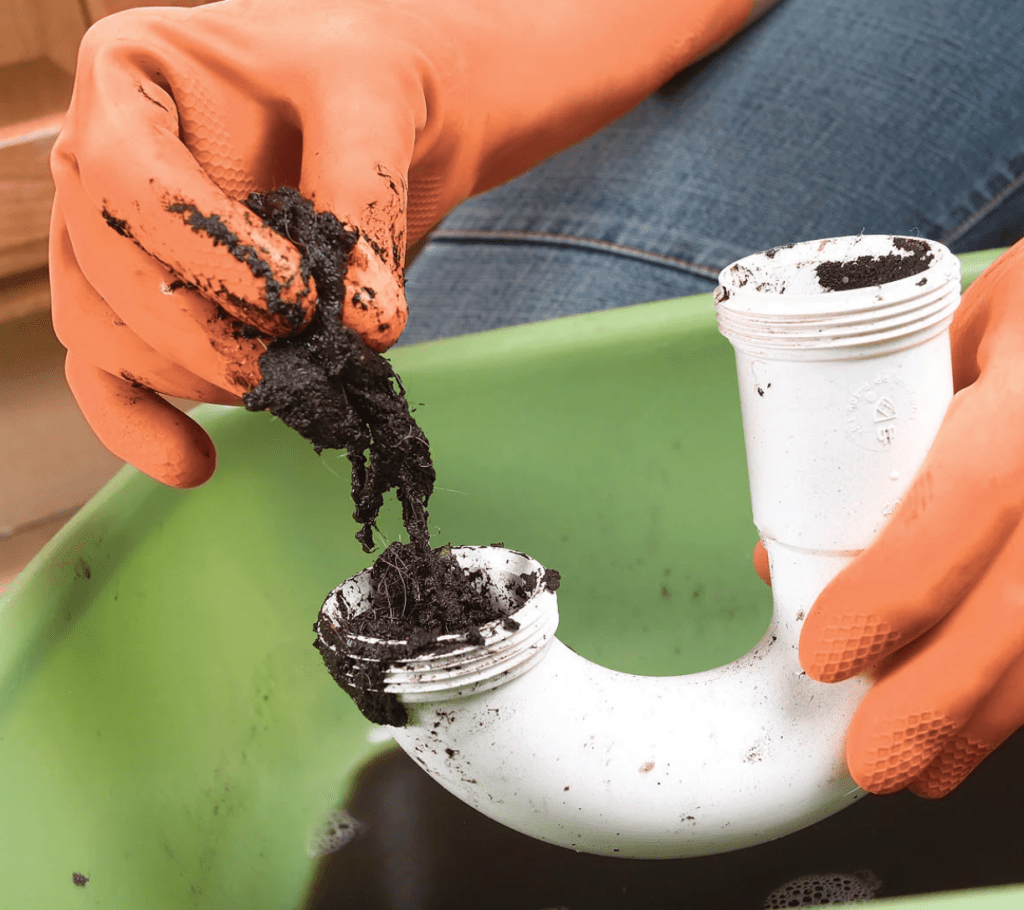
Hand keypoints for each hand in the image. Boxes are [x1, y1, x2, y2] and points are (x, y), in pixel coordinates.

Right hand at [50, 0, 754, 487]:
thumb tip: (364, 328)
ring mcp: (108, 235)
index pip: (135, 185)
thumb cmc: (363, 82)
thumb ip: (362, 209)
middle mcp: (96, 158)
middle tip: (304, 362)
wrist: (374, 117)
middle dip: (214, 338)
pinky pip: (108, 374)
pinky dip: (142, 426)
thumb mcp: (372, 108)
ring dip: (200, 378)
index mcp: (131, 80)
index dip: (214, 257)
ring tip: (294, 386)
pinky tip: (195, 463)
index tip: (299, 301)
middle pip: (113, 274)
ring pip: (108, 334)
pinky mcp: (141, 299)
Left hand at [791, 239, 1023, 796]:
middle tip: (872, 764)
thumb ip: (881, 440)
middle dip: (938, 704)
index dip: (891, 595)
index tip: (824, 655)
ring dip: (990, 719)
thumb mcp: (952, 338)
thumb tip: (789, 556)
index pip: (962, 507)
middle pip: (1018, 609)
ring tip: (929, 770)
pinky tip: (991, 724)